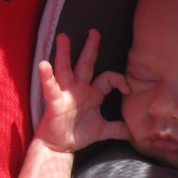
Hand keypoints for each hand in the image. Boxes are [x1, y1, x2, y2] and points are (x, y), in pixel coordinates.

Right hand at [35, 30, 130, 152]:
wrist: (60, 146)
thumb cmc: (78, 134)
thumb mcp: (103, 130)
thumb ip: (118, 128)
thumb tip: (134, 132)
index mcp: (92, 93)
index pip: (108, 78)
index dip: (119, 80)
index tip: (127, 89)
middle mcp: (79, 89)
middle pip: (86, 64)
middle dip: (91, 48)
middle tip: (94, 31)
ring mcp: (66, 93)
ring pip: (65, 68)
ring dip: (64, 53)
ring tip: (63, 37)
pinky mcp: (55, 102)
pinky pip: (51, 87)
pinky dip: (47, 77)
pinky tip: (44, 65)